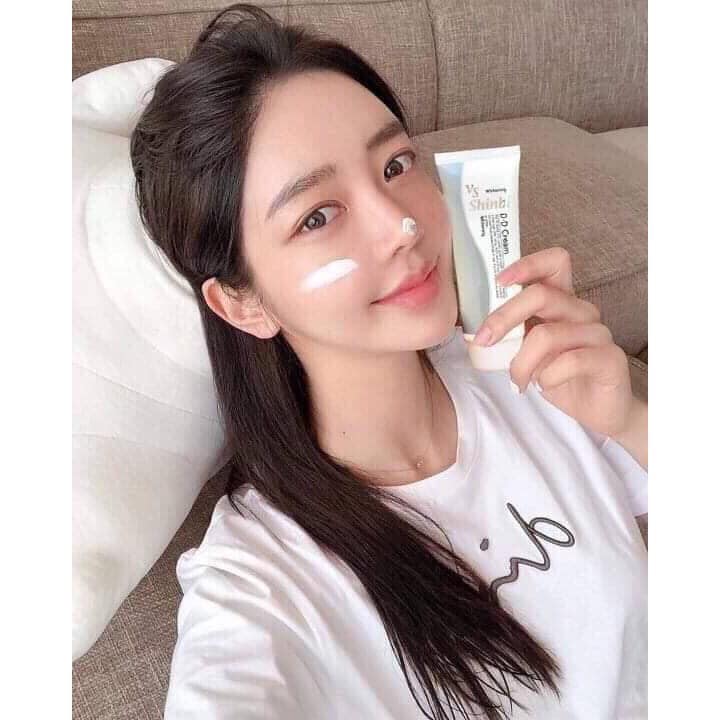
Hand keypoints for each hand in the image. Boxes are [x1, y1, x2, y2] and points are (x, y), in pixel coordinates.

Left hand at [473, 246, 639, 440]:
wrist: (596, 411)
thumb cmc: (558, 375)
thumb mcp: (527, 350)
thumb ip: (511, 333)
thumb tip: (475, 330)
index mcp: (563, 300)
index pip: (554, 262)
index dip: (526, 265)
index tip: (498, 281)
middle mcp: (582, 310)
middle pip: (541, 295)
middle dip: (504, 317)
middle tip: (483, 340)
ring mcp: (599, 333)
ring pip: (547, 335)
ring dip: (521, 362)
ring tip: (517, 380)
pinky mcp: (610, 358)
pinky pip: (570, 362)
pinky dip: (546, 378)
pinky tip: (543, 386)